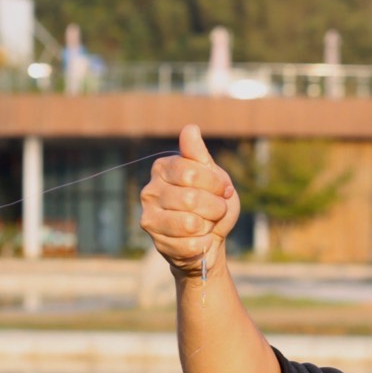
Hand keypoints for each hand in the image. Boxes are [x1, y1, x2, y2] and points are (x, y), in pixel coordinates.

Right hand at [139, 125, 240, 278]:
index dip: (215, 184)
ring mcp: (149, 217)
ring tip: (206, 225)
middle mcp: (150, 190)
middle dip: (215, 207)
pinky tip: (200, 240)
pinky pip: (190, 244)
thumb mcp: (212, 176)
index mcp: (163, 168)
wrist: (208, 240)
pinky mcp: (156, 242)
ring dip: (208, 226)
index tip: (222, 190)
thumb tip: (190, 128)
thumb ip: (199, 155)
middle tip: (216, 210)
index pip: (192, 172)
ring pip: (190, 223)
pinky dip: (204, 244)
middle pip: (191, 198)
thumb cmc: (211, 204)